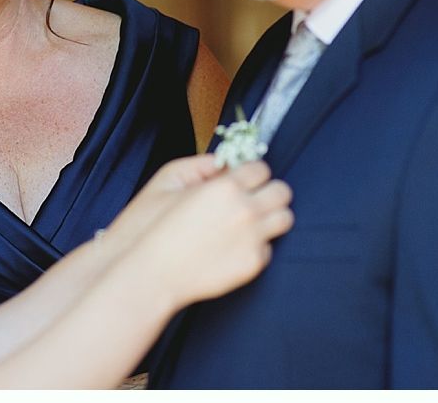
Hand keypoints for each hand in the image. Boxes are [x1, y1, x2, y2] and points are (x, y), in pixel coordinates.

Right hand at [121, 159, 292, 309]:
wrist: (152, 272)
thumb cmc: (154, 225)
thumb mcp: (169, 180)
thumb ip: (203, 166)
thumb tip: (225, 165)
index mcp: (226, 187)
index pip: (262, 169)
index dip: (252, 174)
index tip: (245, 181)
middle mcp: (245, 211)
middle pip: (282, 191)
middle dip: (268, 192)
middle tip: (253, 199)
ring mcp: (252, 239)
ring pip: (284, 218)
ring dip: (270, 217)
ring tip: (250, 222)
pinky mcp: (253, 263)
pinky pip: (269, 247)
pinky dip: (256, 245)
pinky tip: (235, 247)